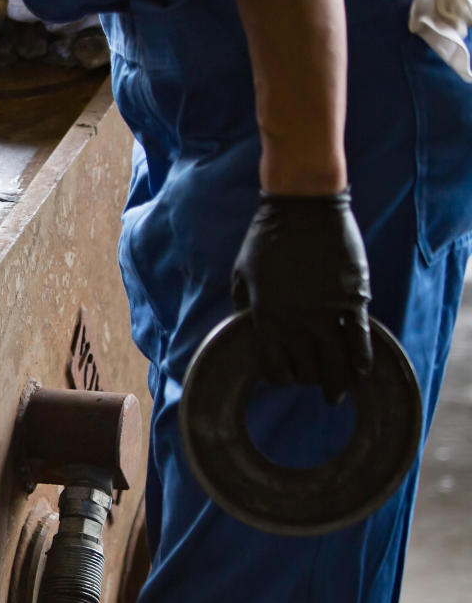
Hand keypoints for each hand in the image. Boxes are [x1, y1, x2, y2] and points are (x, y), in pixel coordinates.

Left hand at [230, 191, 371, 401]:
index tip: (287, 377)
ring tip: (336, 393)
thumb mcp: (241, 273)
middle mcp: (296, 322)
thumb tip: (245, 326)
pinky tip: (362, 375)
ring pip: (334, 363)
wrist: (303, 209)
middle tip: (314, 381)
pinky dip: (361, 362)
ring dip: (335, 382)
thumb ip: (243, 304)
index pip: (273, 367)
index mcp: (265, 317)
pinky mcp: (353, 301)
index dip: (281, 377)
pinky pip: (360, 341)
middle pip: (306, 370)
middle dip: (308, 379)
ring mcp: (327, 313)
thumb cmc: (265, 238)